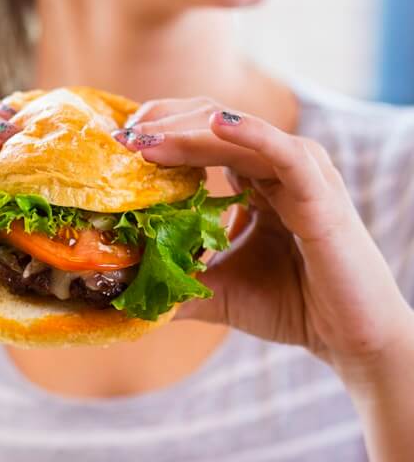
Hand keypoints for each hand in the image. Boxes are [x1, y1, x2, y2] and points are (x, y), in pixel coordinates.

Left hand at [116, 98, 413, 385]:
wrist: (347, 339)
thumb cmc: (293, 306)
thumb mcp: (218, 291)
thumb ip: (176, 282)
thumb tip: (122, 289)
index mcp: (258, 180)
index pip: (202, 138)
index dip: (157, 136)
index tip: (113, 148)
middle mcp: (280, 167)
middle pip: (212, 123)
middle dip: (161, 125)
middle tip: (117, 139)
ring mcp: (303, 174)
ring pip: (238, 133)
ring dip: (186, 131)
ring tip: (141, 138)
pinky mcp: (321, 195)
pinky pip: (283, 153)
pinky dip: (250, 135)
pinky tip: (215, 125)